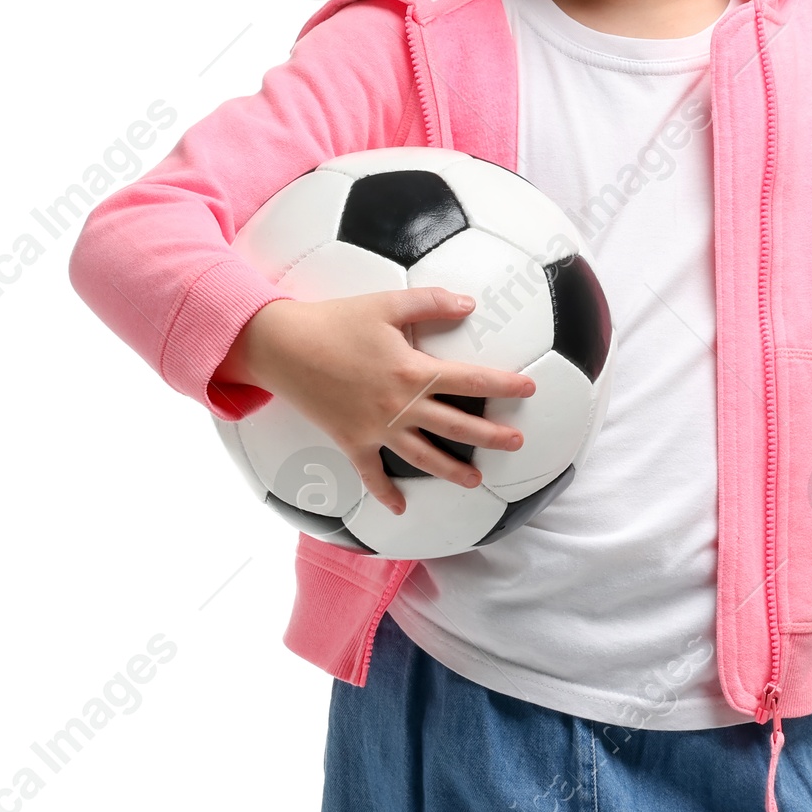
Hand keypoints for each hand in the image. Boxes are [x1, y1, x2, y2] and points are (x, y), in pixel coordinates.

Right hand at [215, 288, 536, 514]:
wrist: (283, 347)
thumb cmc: (335, 321)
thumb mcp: (386, 304)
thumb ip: (430, 303)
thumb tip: (468, 304)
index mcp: (412, 371)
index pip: (470, 380)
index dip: (503, 384)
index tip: (529, 388)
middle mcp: (400, 406)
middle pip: (456, 426)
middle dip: (491, 436)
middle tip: (517, 442)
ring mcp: (376, 428)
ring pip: (423, 456)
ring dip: (451, 470)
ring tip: (476, 480)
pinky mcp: (351, 441)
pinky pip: (371, 474)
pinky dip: (385, 493)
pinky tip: (400, 509)